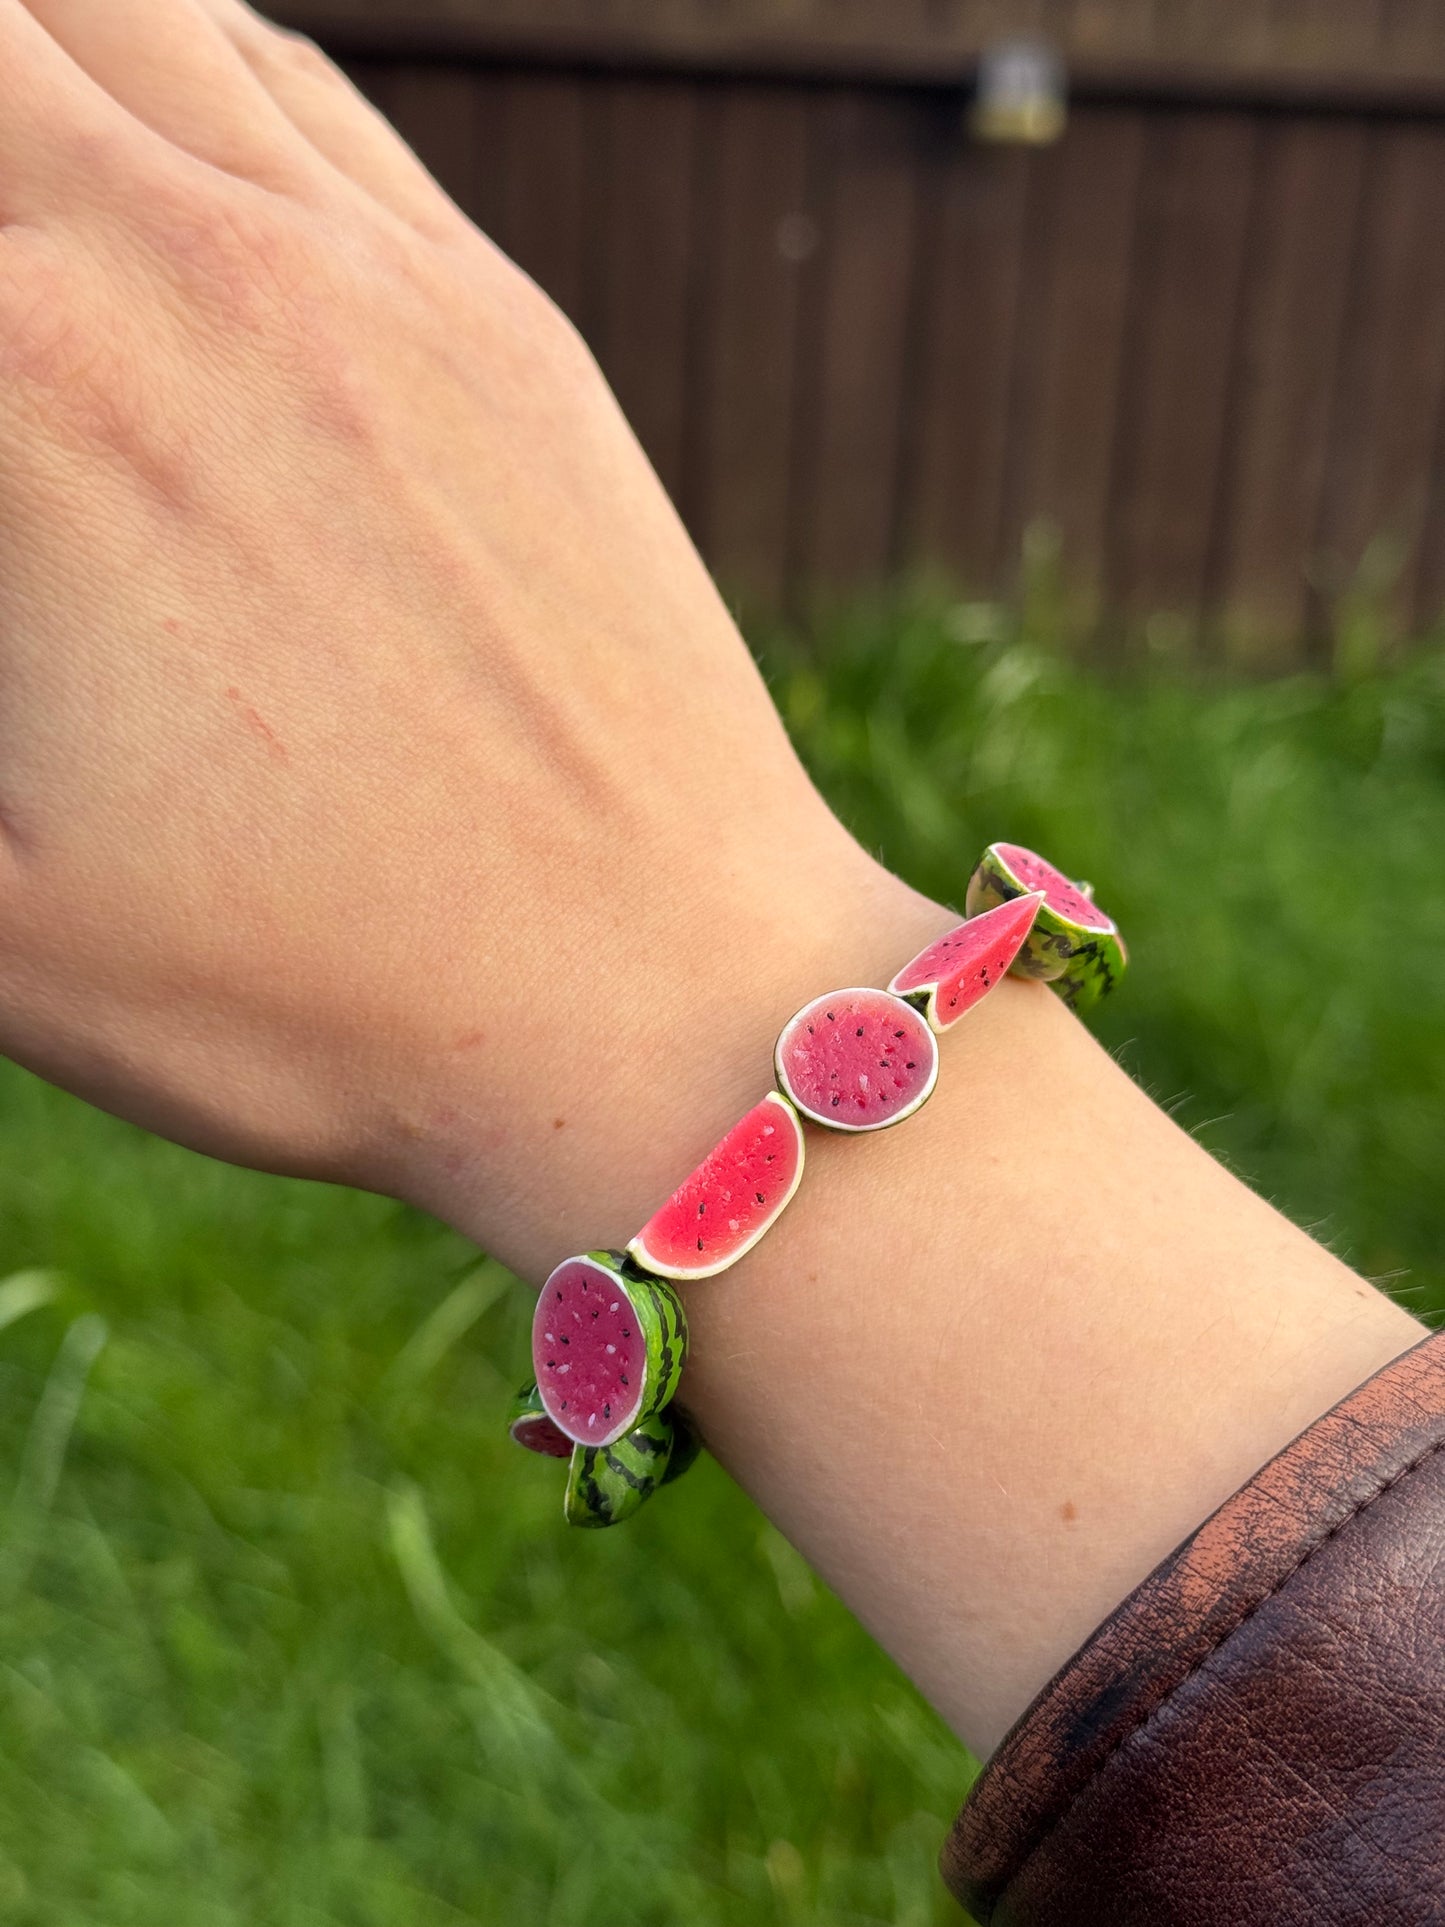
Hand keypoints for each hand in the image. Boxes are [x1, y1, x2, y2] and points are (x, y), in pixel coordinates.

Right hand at [0, 0, 935, 1270]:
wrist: (661, 1004)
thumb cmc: (326, 999)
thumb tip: (11, 598)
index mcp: (37, 384)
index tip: (8, 535)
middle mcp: (203, 265)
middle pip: (4, 58)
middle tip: (5, 329)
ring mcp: (382, 275)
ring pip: (141, 16)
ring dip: (44, 76)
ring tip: (39, 221)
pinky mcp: (506, 323)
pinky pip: (307, 104)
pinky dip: (195, 84)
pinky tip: (170, 185)